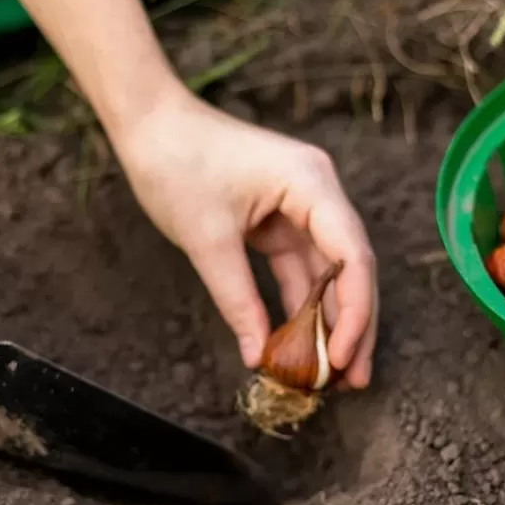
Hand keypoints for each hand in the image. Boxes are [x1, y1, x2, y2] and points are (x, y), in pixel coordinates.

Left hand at [112, 89, 377, 388]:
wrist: (148, 124)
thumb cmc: (176, 164)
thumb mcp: (207, 239)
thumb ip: (237, 299)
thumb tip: (258, 355)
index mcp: (311, 183)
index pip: (352, 255)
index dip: (356, 311)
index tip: (344, 358)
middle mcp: (317, 192)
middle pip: (350, 268)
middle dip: (352, 325)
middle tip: (353, 380)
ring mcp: (300, 206)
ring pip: (326, 273)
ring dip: (327, 321)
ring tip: (331, 374)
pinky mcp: (279, 218)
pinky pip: (298, 269)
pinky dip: (298, 304)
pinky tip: (300, 344)